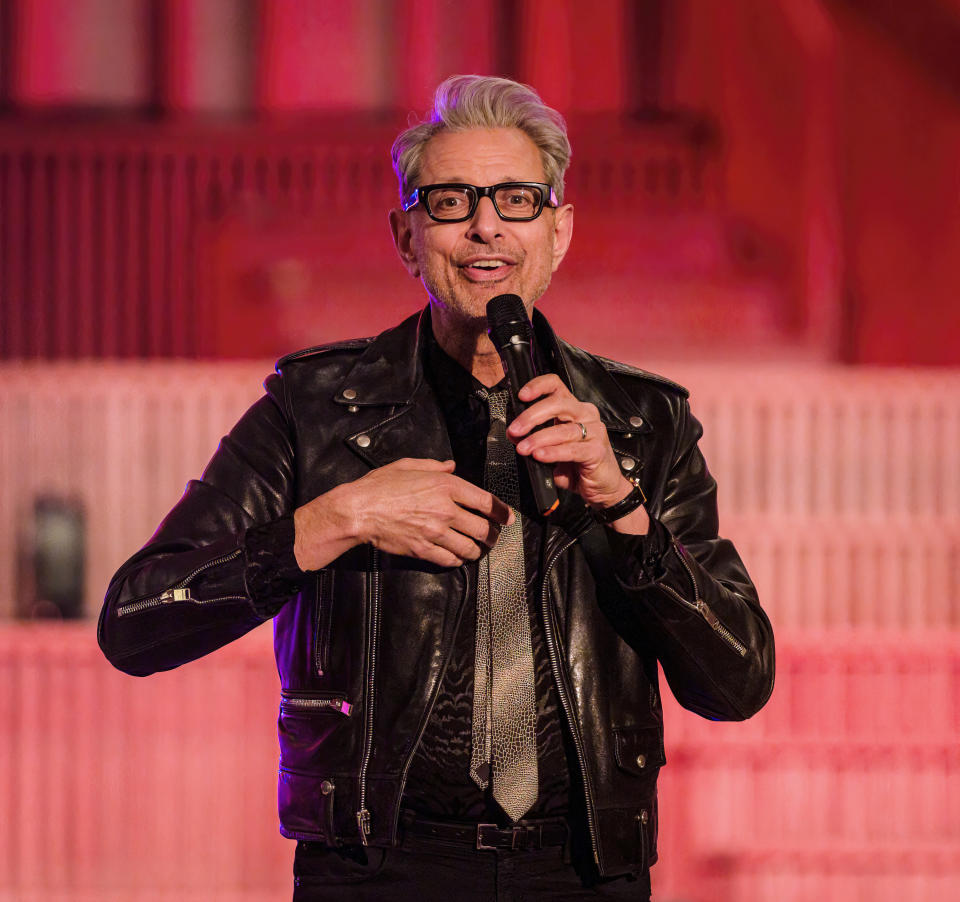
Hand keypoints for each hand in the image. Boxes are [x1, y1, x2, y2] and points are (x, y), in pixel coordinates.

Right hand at [295, 458, 513, 569]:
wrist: (359, 510)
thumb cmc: (379, 486)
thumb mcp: (408, 465)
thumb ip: (434, 466)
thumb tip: (450, 466)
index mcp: (446, 486)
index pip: (486, 502)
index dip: (502, 512)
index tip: (507, 517)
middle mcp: (446, 510)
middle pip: (483, 529)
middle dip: (492, 535)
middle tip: (493, 537)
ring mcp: (436, 532)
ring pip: (469, 548)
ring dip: (476, 550)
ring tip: (477, 550)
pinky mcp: (424, 549)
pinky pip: (449, 559)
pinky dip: (456, 560)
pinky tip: (456, 557)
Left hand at [506, 375, 648, 532]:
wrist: (603, 488)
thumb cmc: (579, 466)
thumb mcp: (551, 449)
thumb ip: (534, 439)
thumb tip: (514, 434)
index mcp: (573, 409)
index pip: (556, 386)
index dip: (538, 386)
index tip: (521, 395)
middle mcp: (586, 415)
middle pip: (557, 404)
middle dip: (531, 416)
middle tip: (515, 430)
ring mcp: (594, 431)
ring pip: (563, 429)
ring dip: (538, 438)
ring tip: (524, 448)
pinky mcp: (597, 450)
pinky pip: (572, 449)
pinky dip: (553, 452)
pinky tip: (541, 455)